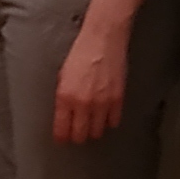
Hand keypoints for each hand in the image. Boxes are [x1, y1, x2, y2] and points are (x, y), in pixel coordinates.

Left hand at [53, 7, 130, 145]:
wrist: (103, 39)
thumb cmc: (82, 52)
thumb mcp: (63, 75)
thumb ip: (63, 98)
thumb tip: (64, 114)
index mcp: (65, 97)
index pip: (62, 130)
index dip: (62, 137)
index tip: (62, 138)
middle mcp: (83, 104)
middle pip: (80, 136)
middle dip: (77, 136)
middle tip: (77, 132)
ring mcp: (102, 103)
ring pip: (97, 132)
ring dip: (93, 129)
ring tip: (91, 123)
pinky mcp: (118, 99)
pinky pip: (113, 121)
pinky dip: (108, 121)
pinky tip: (105, 114)